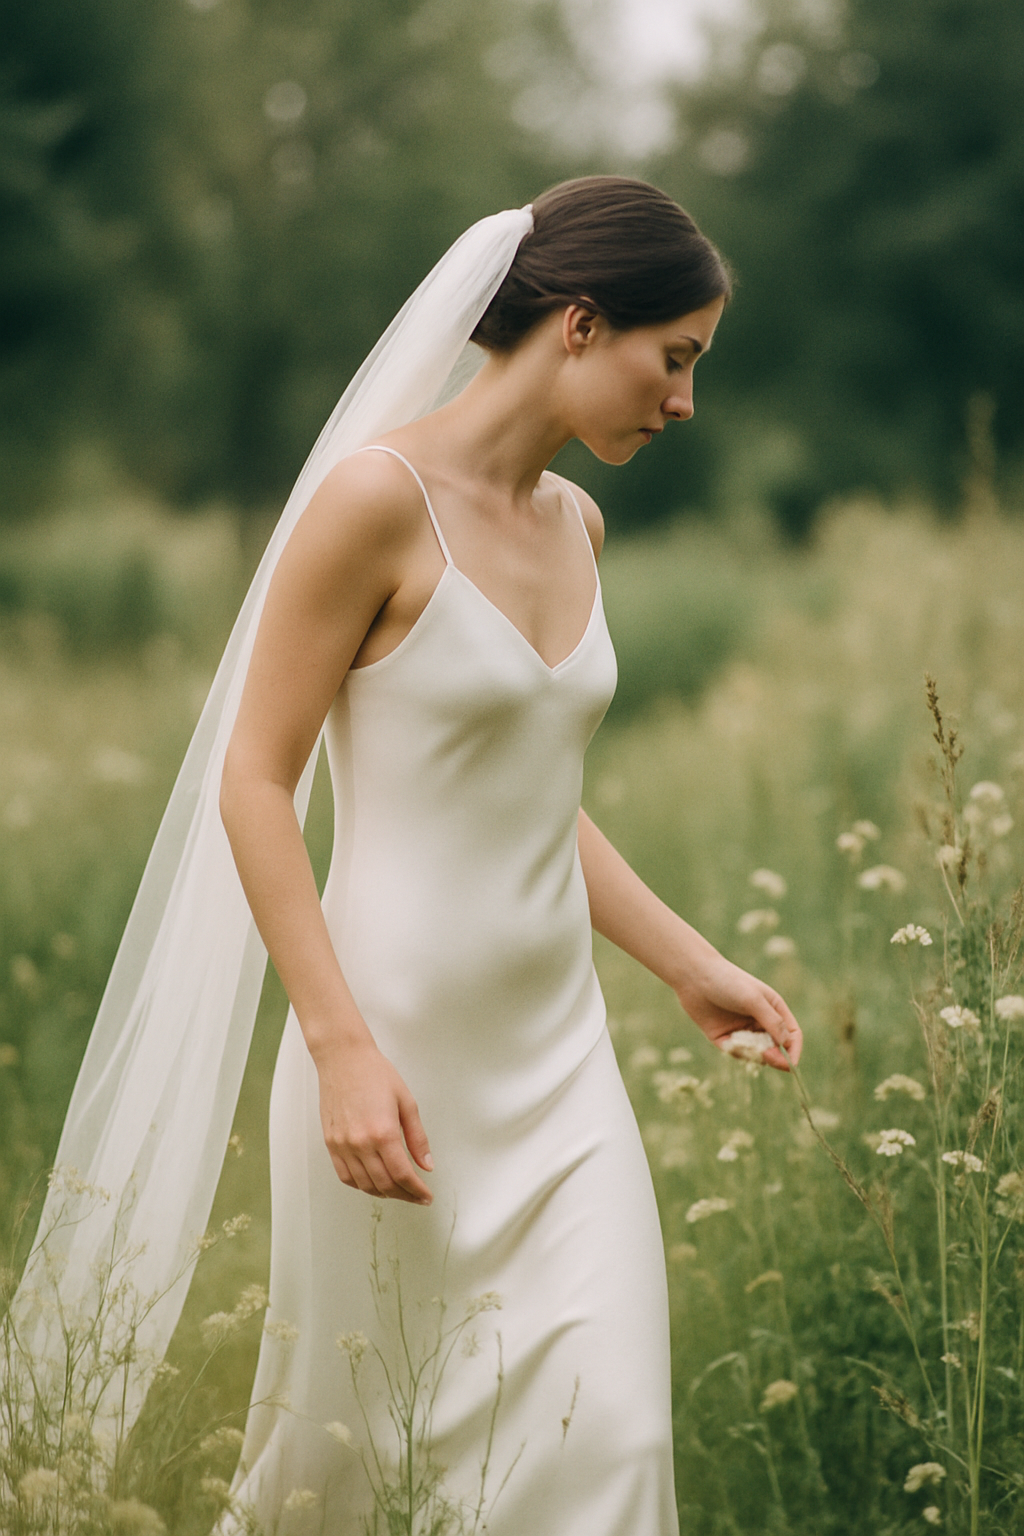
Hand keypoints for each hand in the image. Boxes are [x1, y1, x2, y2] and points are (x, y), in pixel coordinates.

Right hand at [315, 1038, 433, 1202]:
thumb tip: (427, 1165)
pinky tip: (373, 1182)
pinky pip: (345, 1176)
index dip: (417, 1191)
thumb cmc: (375, 1074)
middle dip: (404, 1195)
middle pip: (384, 1185)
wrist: (343, 1059)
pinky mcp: (331, 1143)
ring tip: (399, 1191)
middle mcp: (360, 1143)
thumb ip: (418, 1138)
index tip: (426, 1196)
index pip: (402, 1175)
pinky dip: (361, 1185)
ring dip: (384, 1193)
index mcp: (383, 1132)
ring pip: (364, 1185)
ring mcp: (343, 1145)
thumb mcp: (407, 1102)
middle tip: (417, 1196)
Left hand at [674, 952, 801, 1071]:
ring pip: (756, 1053)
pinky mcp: (725, 1037)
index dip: (793, 1051)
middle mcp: (760, 1021)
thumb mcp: (753, 1000)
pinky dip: (736, 1051)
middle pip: (775, 1048)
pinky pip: (736, 1052)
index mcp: (773, 1009)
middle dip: (774, 1056)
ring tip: (743, 1043)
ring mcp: (742, 1030)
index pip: (791, 1035)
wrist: (693, 976)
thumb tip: (787, 1044)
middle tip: (767, 1056)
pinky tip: (728, 1040)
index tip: (791, 1065)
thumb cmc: (727, 981)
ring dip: (753, 1054)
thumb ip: (772, 1021)